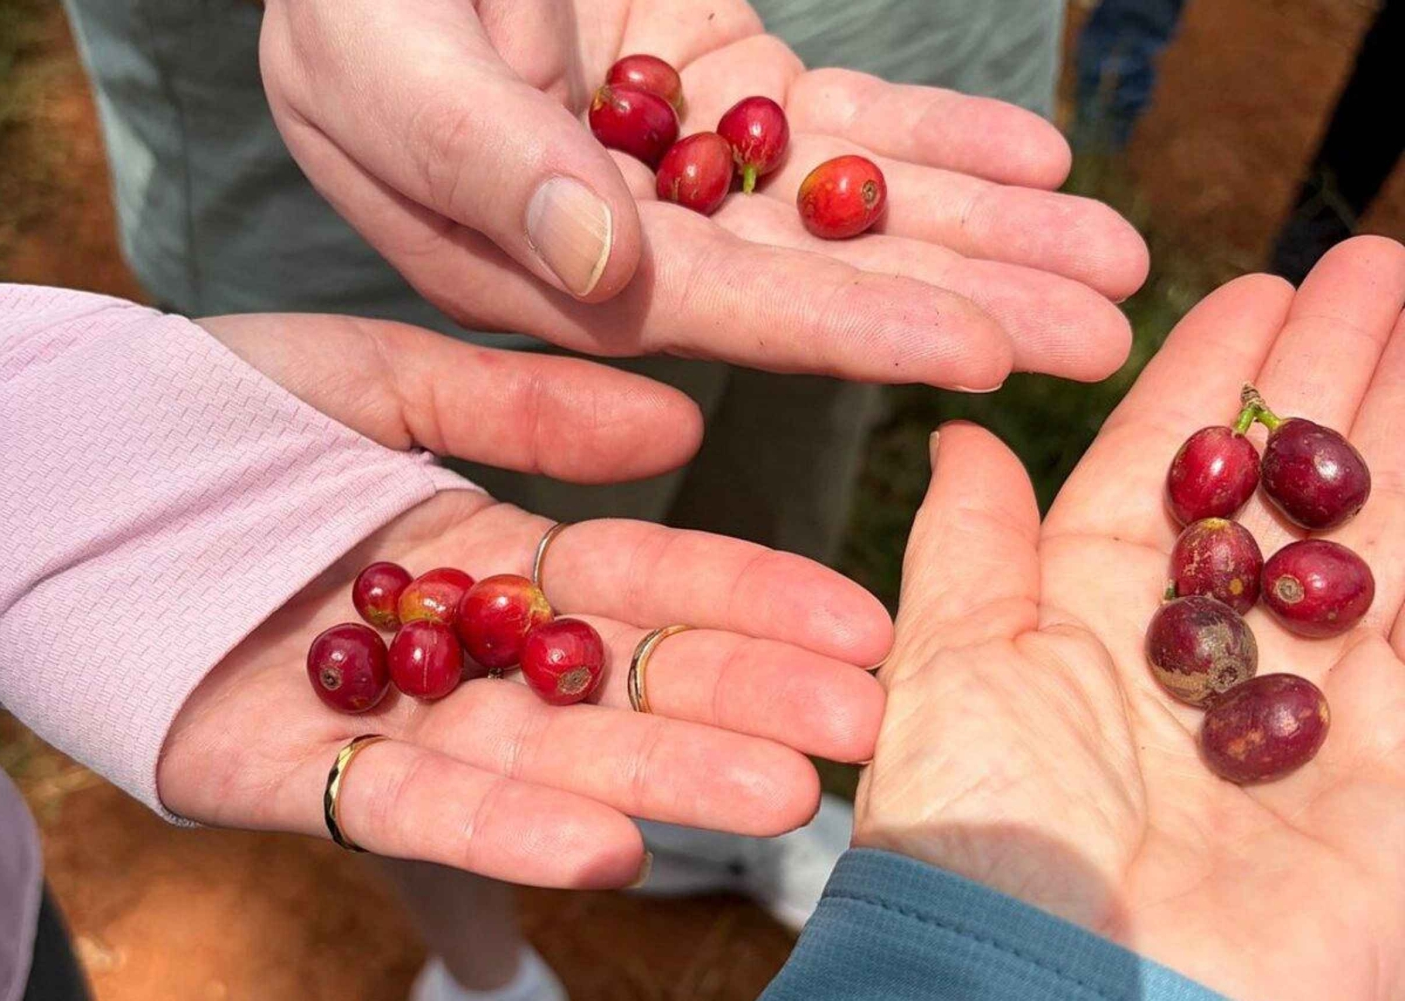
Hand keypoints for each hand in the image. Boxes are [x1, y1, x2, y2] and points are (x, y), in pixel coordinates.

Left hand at [159, 313, 891, 887]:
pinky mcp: (293, 776)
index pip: (638, 584)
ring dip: (658, 777)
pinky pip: (409, 804)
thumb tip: (681, 425)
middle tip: (861, 725)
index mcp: (484, 553)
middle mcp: (455, 651)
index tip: (853, 624)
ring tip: (780, 795)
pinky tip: (607, 841)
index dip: (746, 601)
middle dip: (740, 701)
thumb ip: (520, 403)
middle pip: (616, 680)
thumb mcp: (377, 372)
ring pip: (540, 754)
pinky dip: (506, 823)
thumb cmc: (212, 406)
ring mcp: (383, 720)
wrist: (48, 459)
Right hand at [257, 0, 1147, 386]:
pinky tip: (1037, 161)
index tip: (976, 352)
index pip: (699, 309)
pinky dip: (933, 140)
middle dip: (957, 298)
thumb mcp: (382, 50)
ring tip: (1112, 256)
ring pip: (843, 206)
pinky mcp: (719, 87)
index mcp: (518, 264)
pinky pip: (838, 122)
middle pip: (804, 280)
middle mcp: (611, 240)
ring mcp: (676, 166)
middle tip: (1102, 328)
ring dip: (981, 227)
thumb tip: (599, 264)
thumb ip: (479, 159)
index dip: (837, 331)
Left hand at [854, 237, 1404, 999]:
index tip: (1257, 293)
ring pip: (1371, 552)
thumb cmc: (980, 838)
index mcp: (1088, 620)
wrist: (1058, 997)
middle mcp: (1200, 658)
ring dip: (1403, 441)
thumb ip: (969, 552)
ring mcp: (1303, 719)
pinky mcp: (1390, 787)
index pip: (1166, 473)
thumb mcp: (946, 671)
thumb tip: (965, 442)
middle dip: (1328, 381)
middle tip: (1376, 266)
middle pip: (1281, 495)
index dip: (1212, 384)